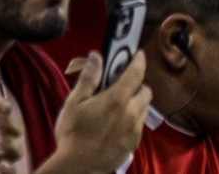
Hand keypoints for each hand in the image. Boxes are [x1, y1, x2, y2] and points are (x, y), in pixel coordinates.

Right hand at [50, 51, 149, 172]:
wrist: (76, 166)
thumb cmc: (72, 133)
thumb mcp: (74, 103)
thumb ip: (88, 78)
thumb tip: (97, 55)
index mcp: (117, 99)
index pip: (136, 72)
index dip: (139, 61)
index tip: (138, 55)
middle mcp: (131, 113)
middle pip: (145, 91)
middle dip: (137, 85)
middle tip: (123, 86)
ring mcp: (134, 130)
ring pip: (144, 109)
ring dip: (137, 103)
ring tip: (120, 107)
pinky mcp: (133, 144)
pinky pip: (139, 126)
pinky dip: (133, 121)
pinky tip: (118, 125)